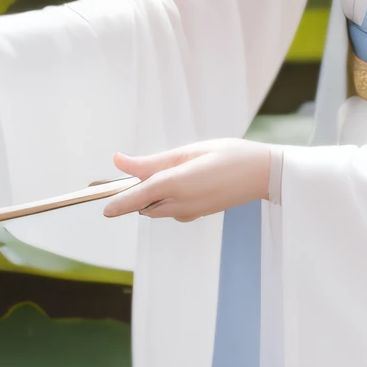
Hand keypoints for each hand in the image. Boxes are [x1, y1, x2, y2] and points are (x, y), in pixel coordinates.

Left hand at [103, 141, 272, 224]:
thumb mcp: (188, 152)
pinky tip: (189, 181)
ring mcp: (190, 212)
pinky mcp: (198, 214)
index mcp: (176, 184)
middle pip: (143, 205)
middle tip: (140, 168)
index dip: (117, 203)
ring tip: (177, 169)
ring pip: (157, 209)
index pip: (136, 197)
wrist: (264, 173)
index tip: (102, 209)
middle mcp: (180, 203)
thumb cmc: (229, 155)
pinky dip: (170, 198)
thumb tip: (118, 161)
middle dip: (137, 192)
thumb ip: (151, 161)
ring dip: (154, 195)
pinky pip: (172, 210)